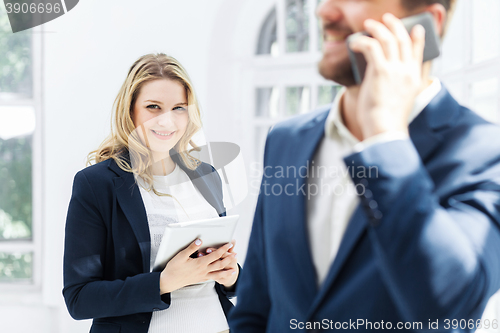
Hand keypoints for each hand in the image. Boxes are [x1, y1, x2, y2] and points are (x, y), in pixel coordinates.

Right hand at [159, 239, 236, 293]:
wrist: (169, 281)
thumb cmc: (174, 268)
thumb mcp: (181, 255)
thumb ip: (192, 247)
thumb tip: (201, 240)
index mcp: (200, 263)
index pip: (215, 255)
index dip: (223, 249)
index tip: (229, 244)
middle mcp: (203, 270)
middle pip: (219, 264)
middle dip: (228, 259)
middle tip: (235, 254)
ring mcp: (202, 276)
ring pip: (218, 273)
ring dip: (226, 271)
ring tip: (234, 270)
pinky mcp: (200, 279)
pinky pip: (213, 278)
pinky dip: (219, 277)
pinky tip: (222, 277)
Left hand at [349, 13, 425, 139]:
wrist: (385, 129)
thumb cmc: (387, 121)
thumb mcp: (398, 102)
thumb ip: (393, 87)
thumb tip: (376, 77)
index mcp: (415, 79)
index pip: (419, 53)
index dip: (418, 38)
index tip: (415, 28)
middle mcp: (408, 71)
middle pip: (404, 40)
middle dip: (395, 25)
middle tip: (386, 19)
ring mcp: (396, 70)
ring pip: (388, 39)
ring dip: (377, 28)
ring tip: (368, 24)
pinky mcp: (381, 71)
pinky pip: (372, 47)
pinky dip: (363, 41)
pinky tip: (355, 43)